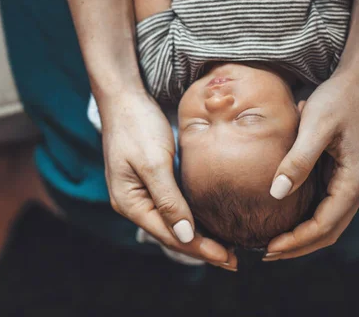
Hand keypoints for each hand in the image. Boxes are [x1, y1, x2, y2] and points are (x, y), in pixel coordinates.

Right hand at [98, 90, 236, 269]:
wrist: (124, 98)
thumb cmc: (137, 126)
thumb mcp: (154, 162)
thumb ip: (169, 200)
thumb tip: (186, 235)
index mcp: (130, 203)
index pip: (170, 235)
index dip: (200, 249)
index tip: (229, 257)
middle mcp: (134, 204)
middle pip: (171, 235)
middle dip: (202, 248)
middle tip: (234, 260)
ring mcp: (141, 193)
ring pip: (173, 223)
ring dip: (198, 236)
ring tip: (227, 247)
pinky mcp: (151, 182)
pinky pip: (173, 207)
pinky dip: (192, 218)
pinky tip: (209, 222)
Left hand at [264, 70, 358, 260]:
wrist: (358, 83)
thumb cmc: (337, 101)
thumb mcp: (315, 127)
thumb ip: (297, 160)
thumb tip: (276, 193)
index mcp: (354, 182)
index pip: (324, 225)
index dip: (296, 240)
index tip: (268, 247)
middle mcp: (356, 188)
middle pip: (328, 232)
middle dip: (298, 246)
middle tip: (265, 253)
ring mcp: (350, 183)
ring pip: (328, 223)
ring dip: (302, 237)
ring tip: (272, 243)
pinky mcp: (341, 176)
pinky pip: (325, 207)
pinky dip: (306, 219)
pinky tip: (285, 219)